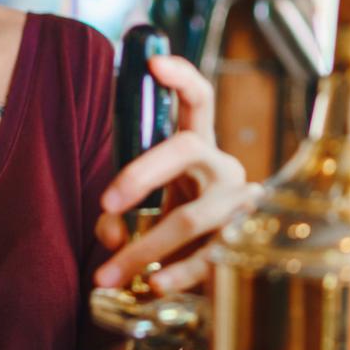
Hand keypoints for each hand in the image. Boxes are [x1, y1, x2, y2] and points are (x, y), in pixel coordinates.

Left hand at [93, 54, 256, 297]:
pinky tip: (154, 286)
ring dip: (143, 250)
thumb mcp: (147, 211)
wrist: (229, 267)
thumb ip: (121, 217)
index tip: (154, 63)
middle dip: (140, 173)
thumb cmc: (178, 226)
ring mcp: (238, 206)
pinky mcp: (244, 244)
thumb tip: (113, 234)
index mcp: (200, 148)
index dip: (181, 78)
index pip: (198, 101)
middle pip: (185, 149)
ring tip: (104, 274)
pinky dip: (176, 274)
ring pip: (189, 217)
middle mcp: (223, 168)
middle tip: (105, 205)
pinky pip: (209, 258)